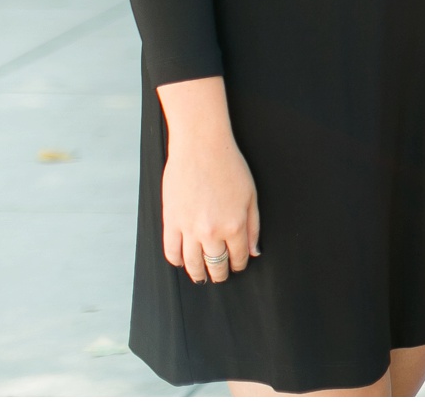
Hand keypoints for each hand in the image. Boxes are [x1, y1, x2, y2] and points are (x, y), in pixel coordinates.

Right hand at [158, 81, 260, 284]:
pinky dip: (177, 260)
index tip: (236, 266)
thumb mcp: (251, 196)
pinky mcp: (171, 221)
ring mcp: (189, 228)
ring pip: (192, 263)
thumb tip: (253, 252)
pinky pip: (171, 251)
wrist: (201, 147)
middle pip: (215, 263)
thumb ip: (253, 227)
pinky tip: (182, 261)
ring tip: (201, 275)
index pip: (237, 256)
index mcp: (235, 225)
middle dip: (219, 273)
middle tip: (219, 277)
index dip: (238, 264)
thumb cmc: (230, 167)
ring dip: (198, 273)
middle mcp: (212, 231)